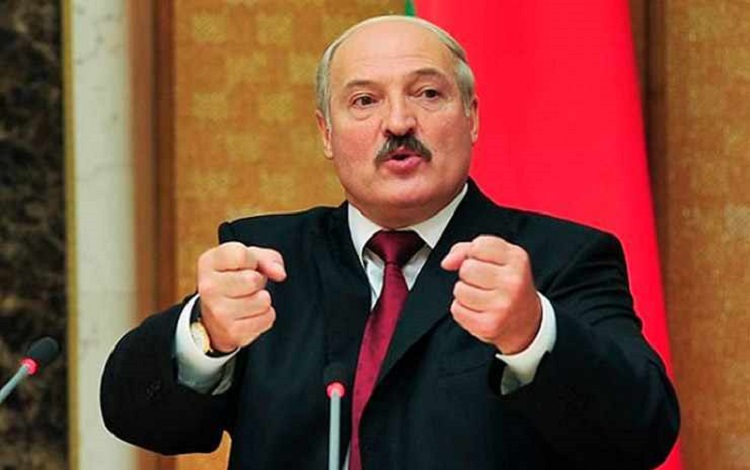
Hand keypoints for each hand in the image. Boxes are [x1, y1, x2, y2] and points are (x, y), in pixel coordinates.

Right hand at [196, 242, 286, 352]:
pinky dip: (265, 315)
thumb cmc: (236, 279)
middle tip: (247, 285)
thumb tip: (279, 274)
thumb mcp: (249, 259)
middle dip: (258, 281)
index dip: (253, 260)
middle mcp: (208, 287)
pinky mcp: (232, 331)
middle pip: (253, 279)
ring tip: (249, 298)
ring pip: (263, 300)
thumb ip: (268, 258)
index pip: (241, 255)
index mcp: (209, 262)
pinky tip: (251, 314)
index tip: (246, 266)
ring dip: (263, 299)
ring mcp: (218, 311)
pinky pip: (267, 318)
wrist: (216, 317)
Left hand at [441, 235, 540, 354]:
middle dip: (468, 275)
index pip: (478, 245)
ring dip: (464, 294)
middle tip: (484, 283)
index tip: (485, 262)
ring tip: (482, 297)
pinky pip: (457, 310)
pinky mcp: (489, 325)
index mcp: (517, 260)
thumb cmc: (509, 286)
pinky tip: (479, 310)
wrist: (527, 322)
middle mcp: (512, 282)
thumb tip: (447, 262)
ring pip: (459, 290)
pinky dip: (462, 310)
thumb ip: (467, 250)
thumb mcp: (498, 258)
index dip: (474, 254)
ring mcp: (501, 305)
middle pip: (466, 268)